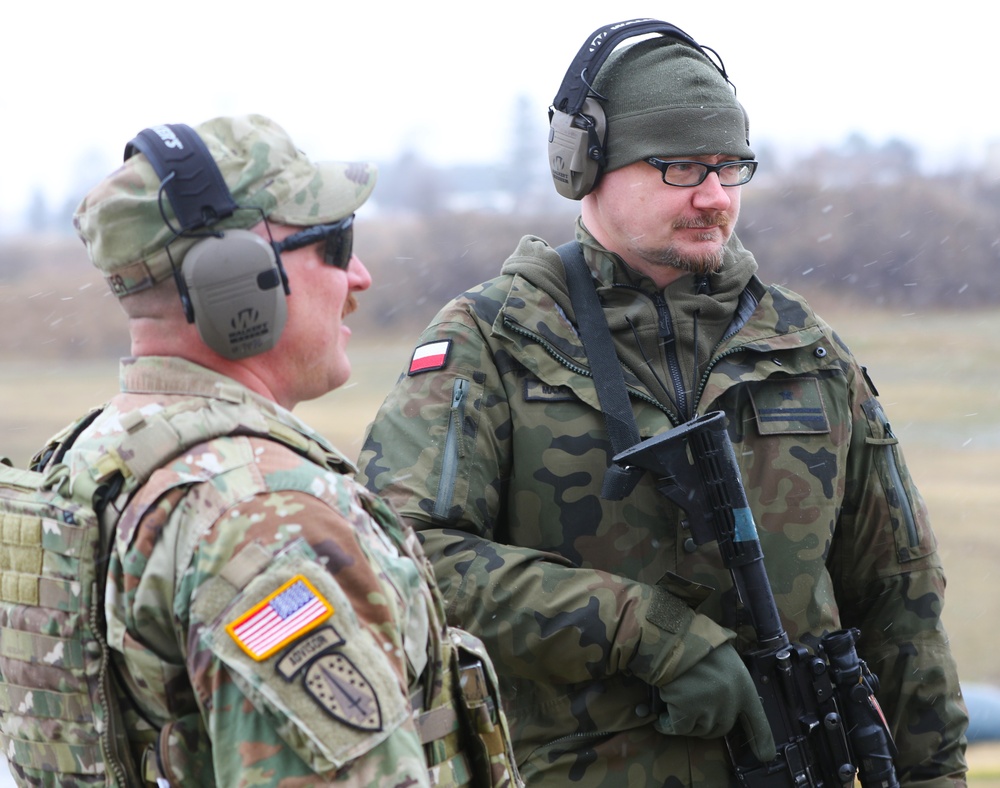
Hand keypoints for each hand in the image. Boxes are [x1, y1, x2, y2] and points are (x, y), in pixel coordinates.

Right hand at [655, 641, 775, 762]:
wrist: (675, 638)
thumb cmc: (698, 642)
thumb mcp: (724, 658)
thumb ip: (728, 681)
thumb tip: (720, 698)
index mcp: (743, 686)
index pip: (757, 721)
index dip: (762, 741)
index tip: (766, 756)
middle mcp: (730, 703)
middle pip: (720, 728)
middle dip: (706, 722)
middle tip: (691, 706)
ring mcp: (709, 710)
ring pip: (698, 729)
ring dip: (686, 720)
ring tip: (676, 701)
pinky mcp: (687, 713)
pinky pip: (677, 728)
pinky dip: (667, 724)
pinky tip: (661, 716)